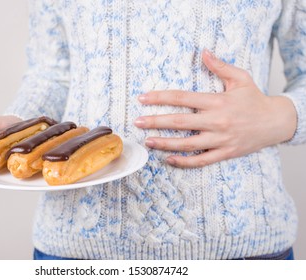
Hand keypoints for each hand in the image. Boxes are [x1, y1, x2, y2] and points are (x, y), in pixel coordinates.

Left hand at [134, 49, 296, 167]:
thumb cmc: (255, 99)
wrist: (276, 122)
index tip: (143, 99)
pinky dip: (184, 162)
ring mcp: (220, 140)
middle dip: (155, 122)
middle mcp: (216, 121)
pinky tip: (168, 160)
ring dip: (165, 143)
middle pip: (179, 122)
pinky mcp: (225, 153)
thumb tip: (203, 52)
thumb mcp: (240, 79)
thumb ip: (219, 66)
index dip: (160, 98)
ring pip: (187, 144)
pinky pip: (201, 161)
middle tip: (137, 122)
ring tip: (148, 142)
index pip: (182, 98)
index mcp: (217, 101)